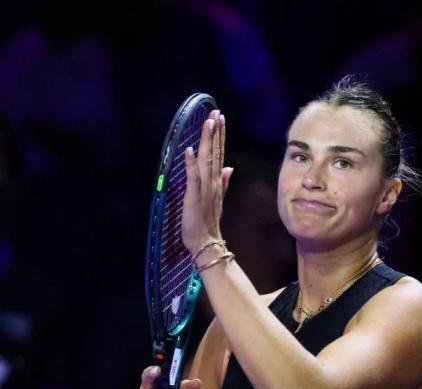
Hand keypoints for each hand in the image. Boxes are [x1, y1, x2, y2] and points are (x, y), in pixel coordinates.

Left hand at [182, 109, 233, 254]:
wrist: (207, 242)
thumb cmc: (208, 222)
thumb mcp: (217, 199)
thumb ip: (224, 182)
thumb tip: (230, 167)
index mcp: (217, 182)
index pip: (219, 154)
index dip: (220, 136)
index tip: (221, 118)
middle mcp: (213, 182)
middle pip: (215, 152)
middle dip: (216, 132)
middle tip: (217, 113)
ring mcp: (204, 188)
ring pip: (206, 160)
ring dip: (207, 141)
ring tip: (209, 123)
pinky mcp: (194, 196)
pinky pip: (193, 177)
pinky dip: (191, 163)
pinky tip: (190, 150)